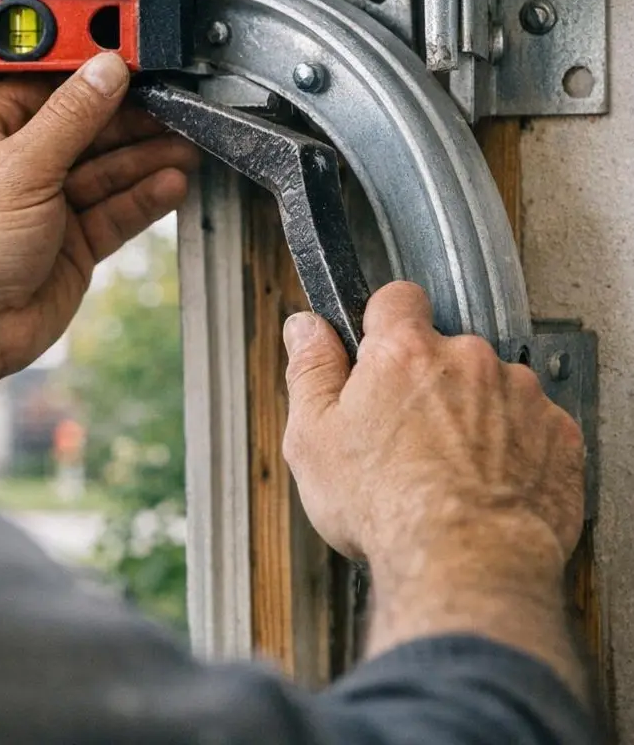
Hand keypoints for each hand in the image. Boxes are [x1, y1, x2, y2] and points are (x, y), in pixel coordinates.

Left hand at [0, 54, 196, 445]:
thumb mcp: (18, 167)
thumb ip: (70, 117)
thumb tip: (104, 70)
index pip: (45, 92)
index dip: (91, 80)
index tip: (135, 68)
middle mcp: (11, 169)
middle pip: (82, 132)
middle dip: (129, 122)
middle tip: (173, 109)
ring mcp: (41, 209)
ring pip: (103, 174)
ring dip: (144, 160)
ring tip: (184, 146)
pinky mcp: (67, 247)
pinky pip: (112, 214)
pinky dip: (142, 199)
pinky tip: (170, 184)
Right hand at [282, 281, 587, 692]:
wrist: (466, 567)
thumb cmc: (384, 508)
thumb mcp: (313, 438)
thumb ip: (310, 370)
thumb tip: (305, 328)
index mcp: (405, 352)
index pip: (397, 299)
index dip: (383, 324)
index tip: (377, 353)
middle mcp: (471, 361)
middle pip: (446, 351)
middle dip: (428, 382)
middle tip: (404, 437)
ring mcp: (523, 397)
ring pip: (492, 390)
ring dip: (474, 415)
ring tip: (448, 472)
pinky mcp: (561, 439)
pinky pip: (533, 429)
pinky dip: (514, 450)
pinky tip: (486, 486)